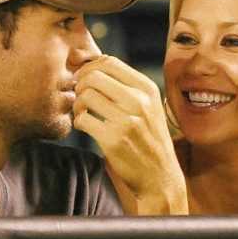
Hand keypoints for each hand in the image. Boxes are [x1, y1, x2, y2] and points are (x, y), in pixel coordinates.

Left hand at [73, 56, 186, 214]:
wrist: (160, 177)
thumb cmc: (148, 138)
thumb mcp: (148, 106)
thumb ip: (125, 85)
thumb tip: (90, 62)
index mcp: (147, 89)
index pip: (109, 61)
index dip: (89, 67)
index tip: (84, 79)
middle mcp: (139, 101)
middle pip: (93, 76)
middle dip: (80, 84)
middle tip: (80, 97)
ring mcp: (127, 120)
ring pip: (85, 96)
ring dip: (77, 104)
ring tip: (82, 113)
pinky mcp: (113, 140)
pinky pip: (82, 120)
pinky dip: (78, 122)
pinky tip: (85, 126)